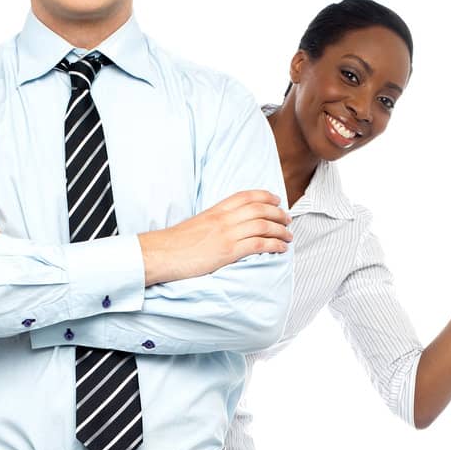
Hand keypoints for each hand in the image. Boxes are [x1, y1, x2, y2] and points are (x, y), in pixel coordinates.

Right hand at [140, 190, 290, 285]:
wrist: (161, 253)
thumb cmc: (175, 244)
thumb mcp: (196, 225)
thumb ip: (213, 223)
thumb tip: (224, 230)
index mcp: (216, 210)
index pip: (246, 196)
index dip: (265, 196)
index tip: (276, 200)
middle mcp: (224, 219)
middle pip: (260, 209)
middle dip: (278, 213)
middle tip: (287, 220)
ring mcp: (227, 234)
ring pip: (263, 225)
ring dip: (281, 230)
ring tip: (288, 236)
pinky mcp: (228, 251)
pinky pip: (259, 244)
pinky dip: (274, 245)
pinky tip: (281, 248)